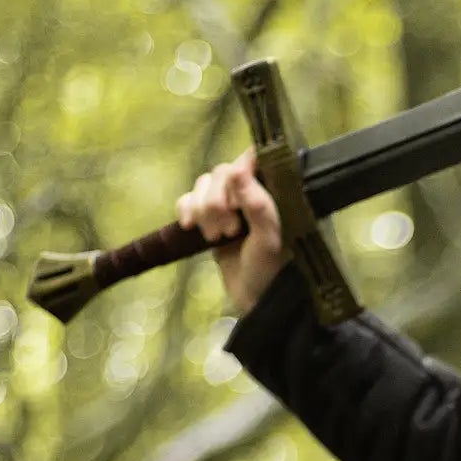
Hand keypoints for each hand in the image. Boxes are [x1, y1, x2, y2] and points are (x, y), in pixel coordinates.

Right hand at [176, 146, 291, 316]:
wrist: (257, 302)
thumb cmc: (272, 269)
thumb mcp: (269, 238)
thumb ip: (257, 203)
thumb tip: (237, 170)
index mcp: (273, 190)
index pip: (252, 159)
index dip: (238, 172)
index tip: (236, 195)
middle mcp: (250, 192)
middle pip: (221, 173)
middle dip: (218, 202)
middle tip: (230, 231)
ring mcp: (228, 205)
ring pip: (203, 185)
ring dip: (204, 210)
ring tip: (217, 237)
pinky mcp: (209, 219)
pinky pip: (188, 199)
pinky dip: (186, 210)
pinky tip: (190, 227)